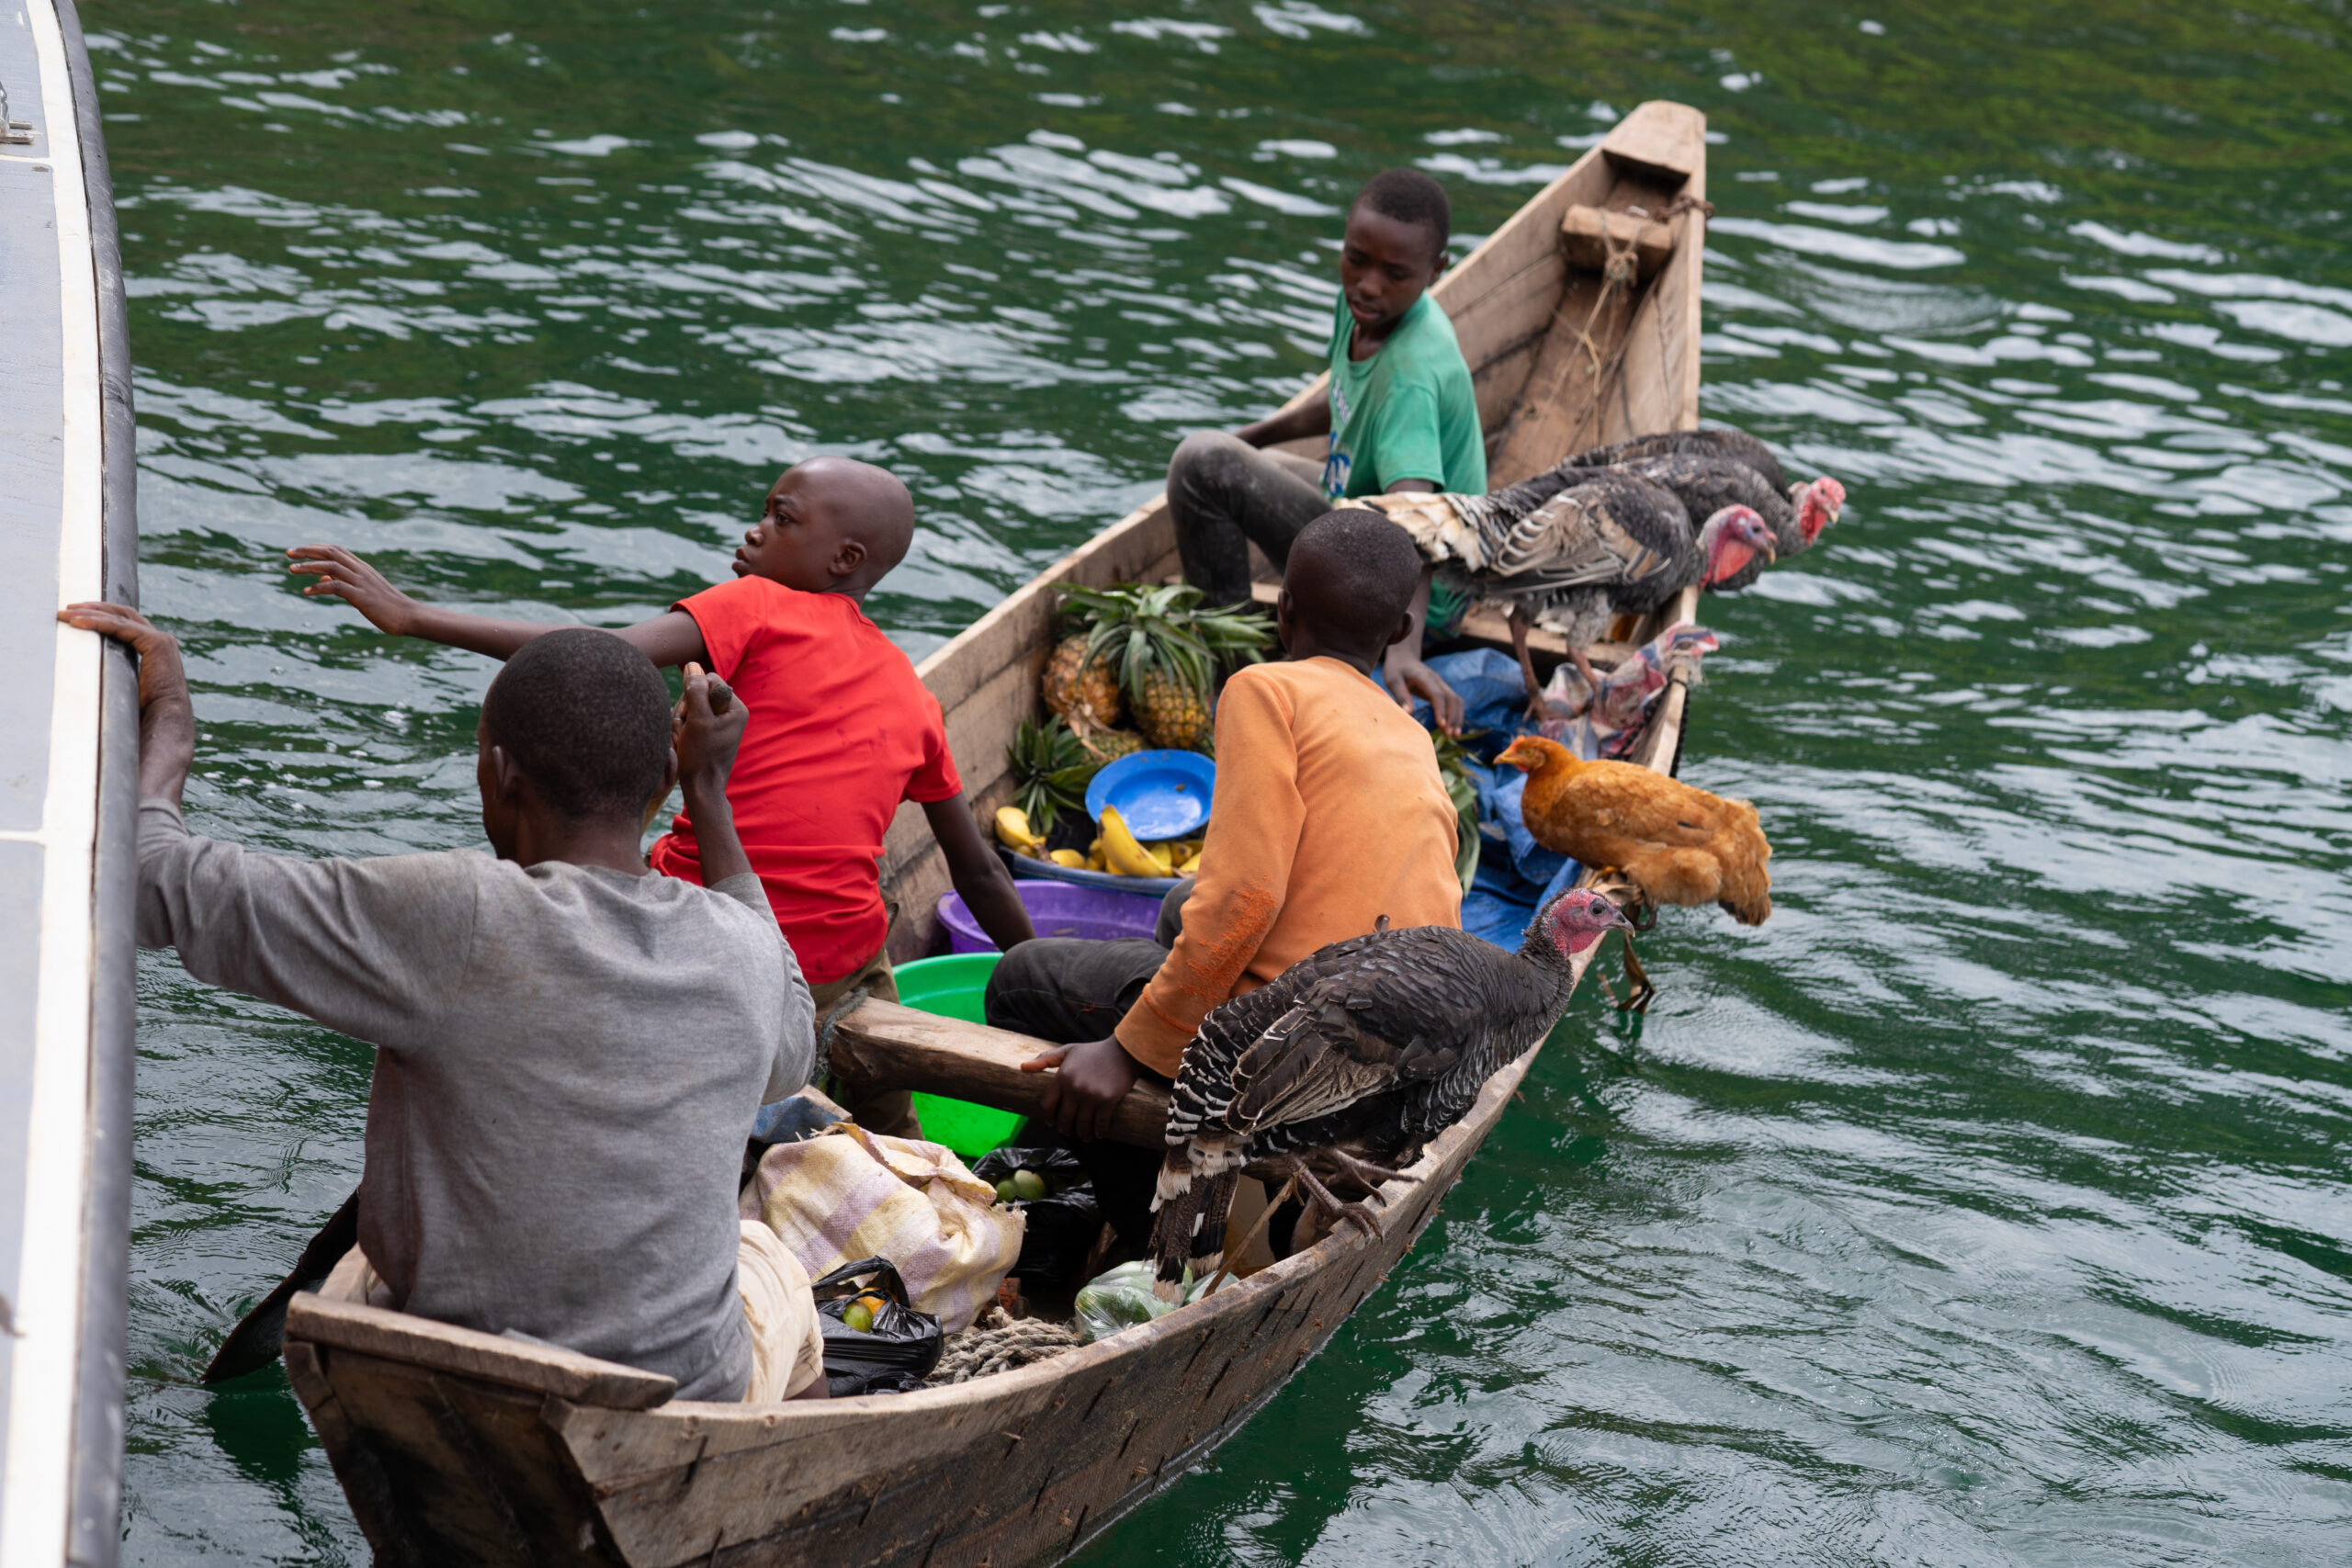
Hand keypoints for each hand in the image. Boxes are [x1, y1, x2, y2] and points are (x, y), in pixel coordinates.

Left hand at [58, 600, 186, 705]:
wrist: (165, 722)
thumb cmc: (147, 713)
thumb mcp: (125, 685)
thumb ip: (115, 673)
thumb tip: (88, 676)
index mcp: (155, 650)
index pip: (127, 622)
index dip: (101, 615)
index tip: (76, 616)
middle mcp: (161, 641)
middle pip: (123, 613)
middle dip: (94, 608)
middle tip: (67, 609)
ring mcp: (161, 640)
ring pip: (120, 616)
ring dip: (91, 612)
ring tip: (66, 613)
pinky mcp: (156, 644)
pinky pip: (121, 627)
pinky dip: (97, 622)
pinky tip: (77, 623)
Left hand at [286, 545, 420, 635]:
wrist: (409, 616)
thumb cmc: (387, 606)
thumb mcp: (362, 591)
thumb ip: (342, 582)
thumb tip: (322, 577)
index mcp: (362, 567)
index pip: (335, 549)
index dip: (315, 547)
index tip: (298, 550)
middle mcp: (361, 570)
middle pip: (330, 553)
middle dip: (307, 551)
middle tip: (288, 553)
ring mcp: (361, 582)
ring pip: (331, 566)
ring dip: (308, 566)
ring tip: (291, 569)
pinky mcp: (361, 596)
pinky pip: (336, 586)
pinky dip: (319, 587)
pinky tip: (307, 592)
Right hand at [673, 661, 746, 797]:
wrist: (701, 788)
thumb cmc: (701, 756)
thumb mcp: (697, 720)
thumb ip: (696, 690)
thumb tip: (692, 664)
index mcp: (736, 707)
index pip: (709, 680)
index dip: (693, 693)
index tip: (691, 716)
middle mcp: (730, 713)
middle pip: (698, 693)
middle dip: (685, 710)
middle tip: (686, 731)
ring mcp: (719, 723)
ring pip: (689, 707)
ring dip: (681, 722)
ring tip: (684, 740)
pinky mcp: (708, 733)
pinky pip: (688, 721)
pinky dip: (681, 731)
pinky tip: (683, 744)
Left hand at [1019, 1035, 1140, 1142]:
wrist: (1123, 1051)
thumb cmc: (1094, 1051)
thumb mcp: (1068, 1050)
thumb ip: (1045, 1059)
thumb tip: (1022, 1067)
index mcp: (1062, 1077)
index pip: (1048, 1104)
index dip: (1048, 1117)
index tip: (1051, 1122)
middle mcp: (1074, 1088)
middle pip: (1064, 1119)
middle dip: (1065, 1129)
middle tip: (1069, 1132)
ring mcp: (1091, 1096)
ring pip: (1082, 1125)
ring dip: (1083, 1134)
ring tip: (1086, 1136)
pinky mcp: (1108, 1101)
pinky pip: (1100, 1124)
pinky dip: (1099, 1132)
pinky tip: (1099, 1134)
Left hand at [1384, 651, 1463, 735]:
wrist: (1405, 658)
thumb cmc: (1396, 669)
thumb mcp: (1393, 680)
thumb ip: (1400, 695)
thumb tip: (1408, 713)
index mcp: (1424, 677)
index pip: (1437, 694)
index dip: (1441, 710)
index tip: (1442, 725)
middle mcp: (1437, 680)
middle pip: (1452, 698)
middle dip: (1453, 717)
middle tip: (1451, 735)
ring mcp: (1442, 685)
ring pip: (1456, 701)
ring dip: (1457, 718)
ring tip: (1454, 736)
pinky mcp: (1442, 690)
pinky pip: (1454, 702)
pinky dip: (1456, 715)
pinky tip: (1452, 728)